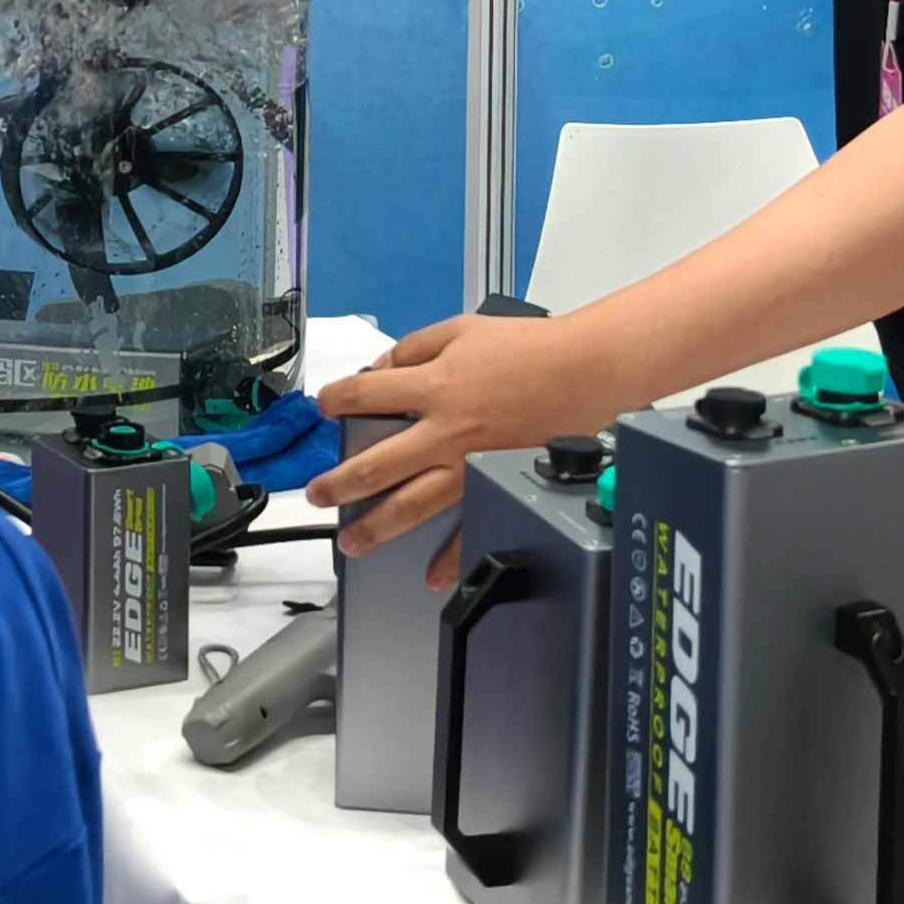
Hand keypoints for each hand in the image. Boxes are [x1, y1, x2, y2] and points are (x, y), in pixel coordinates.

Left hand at [318, 309, 617, 575]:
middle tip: (318, 494)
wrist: (585, 372)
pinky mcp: (497, 485)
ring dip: (375, 527)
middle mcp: (444, 432)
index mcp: (432, 387)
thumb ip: (416, 347)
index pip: (364, 395)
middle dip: (338, 483)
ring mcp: (469, 466)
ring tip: (352, 540)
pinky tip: (431, 574)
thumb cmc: (530, 349)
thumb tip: (384, 366)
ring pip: (410, 505)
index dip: (335, 401)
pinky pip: (469, 529)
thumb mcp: (462, 329)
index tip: (324, 409)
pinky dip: (450, 557)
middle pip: (375, 464)